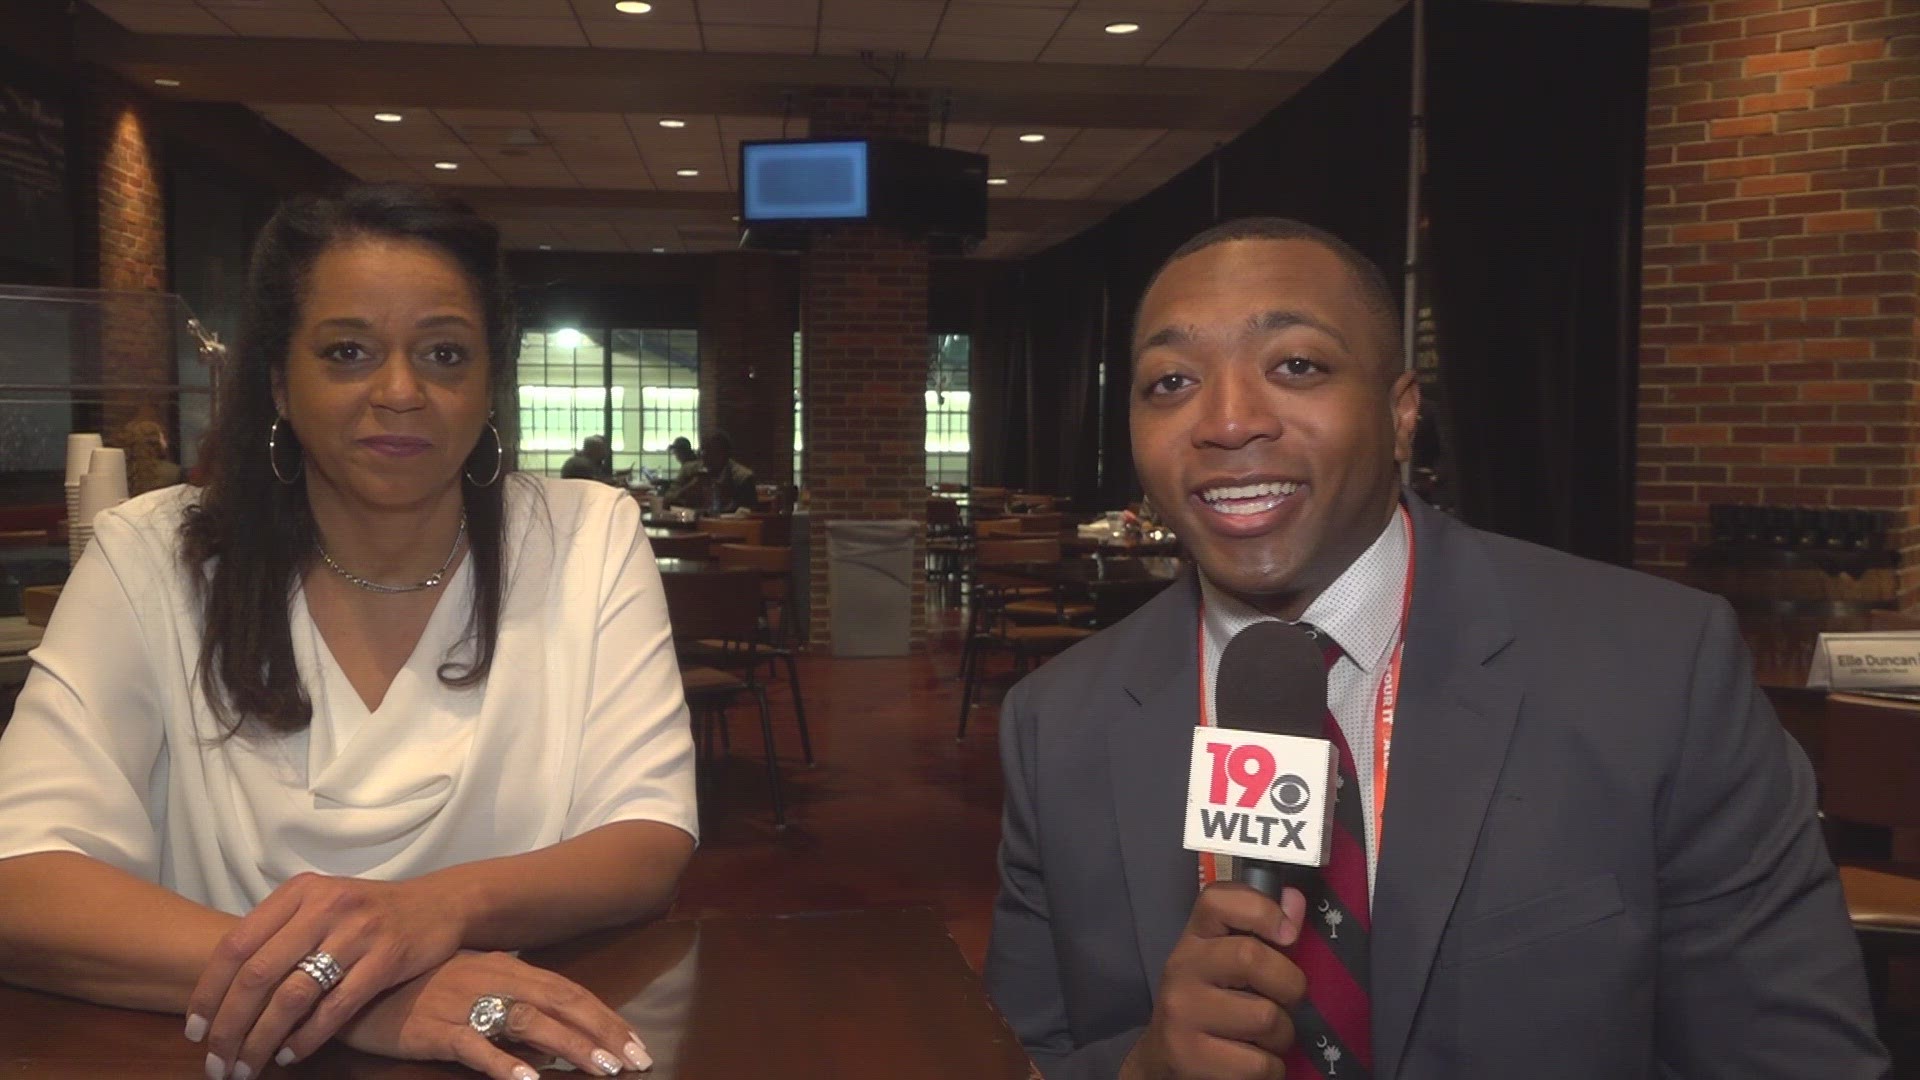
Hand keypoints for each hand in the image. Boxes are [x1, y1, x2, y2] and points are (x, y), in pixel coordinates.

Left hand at [187, 873, 464, 1078]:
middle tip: (217, 1063)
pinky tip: (290, 1054)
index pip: (237, 944)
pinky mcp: (388, 958)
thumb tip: (223, 990)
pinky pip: (337, 1007)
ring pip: (293, 995)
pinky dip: (307, 1037)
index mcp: (299, 892)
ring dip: (262, 1040)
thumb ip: (279, 933)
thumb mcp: (321, 904)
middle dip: (231, 1027)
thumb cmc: (366, 912)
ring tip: (247, 1068)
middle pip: (258, 974)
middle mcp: (325, 906)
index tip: (196, 1031)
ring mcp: (358, 932)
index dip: (209, 992)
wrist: (438, 904)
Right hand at [339, 950, 652, 1078]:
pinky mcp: (432, 1027)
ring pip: (528, 1021)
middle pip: (559, 1003)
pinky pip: (474, 1045)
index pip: (567, 991)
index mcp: (504, 968)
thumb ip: (512, 1013)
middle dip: (602, 1033)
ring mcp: (462, 1001)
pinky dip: (503, 1061)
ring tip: (601, 1070)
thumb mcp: (471, 990)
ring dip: (569, 1046)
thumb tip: (553, 1050)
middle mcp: (491, 978)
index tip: (635, 1044)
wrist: (353, 982)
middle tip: (635, 1062)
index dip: (604, 1017)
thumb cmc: (416, 989)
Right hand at [1121, 883, 1307, 1079]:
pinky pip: (1259, 1063)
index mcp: (1194, 939)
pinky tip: (1253, 1062)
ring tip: (1265, 1038)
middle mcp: (1180, 968)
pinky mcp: (1188, 1057)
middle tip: (1286, 1001)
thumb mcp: (1229, 963)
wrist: (1165, 1059)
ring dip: (1281, 1035)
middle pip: (1251, 957)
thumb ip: (1262, 931)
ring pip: (1265, 1017)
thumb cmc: (1212, 1004)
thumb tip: (1295, 900)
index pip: (1218, 900)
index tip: (1288, 935)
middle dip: (1289, 985)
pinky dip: (1270, 1069)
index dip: (1261, 909)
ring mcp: (1180, 1013)